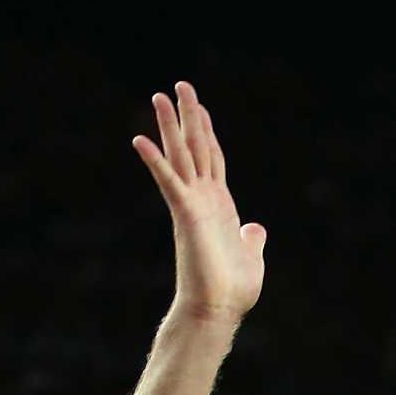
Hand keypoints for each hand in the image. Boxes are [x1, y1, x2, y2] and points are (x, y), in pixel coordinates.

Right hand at [132, 82, 264, 324]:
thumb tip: (256, 228)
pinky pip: (168, 182)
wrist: (219, 309)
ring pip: (180, 156)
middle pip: (195, 147)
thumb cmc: (232, 289)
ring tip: (159, 95)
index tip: (199, 108)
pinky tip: (139, 138)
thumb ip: (251, 239)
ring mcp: (192, 204)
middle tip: (179, 85)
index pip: (213, 158)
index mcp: (220, 204)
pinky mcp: (185, 215)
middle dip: (188, 116)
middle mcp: (203, 198)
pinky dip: (155, 161)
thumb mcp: (251, 255)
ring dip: (169, 125)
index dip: (207, 132)